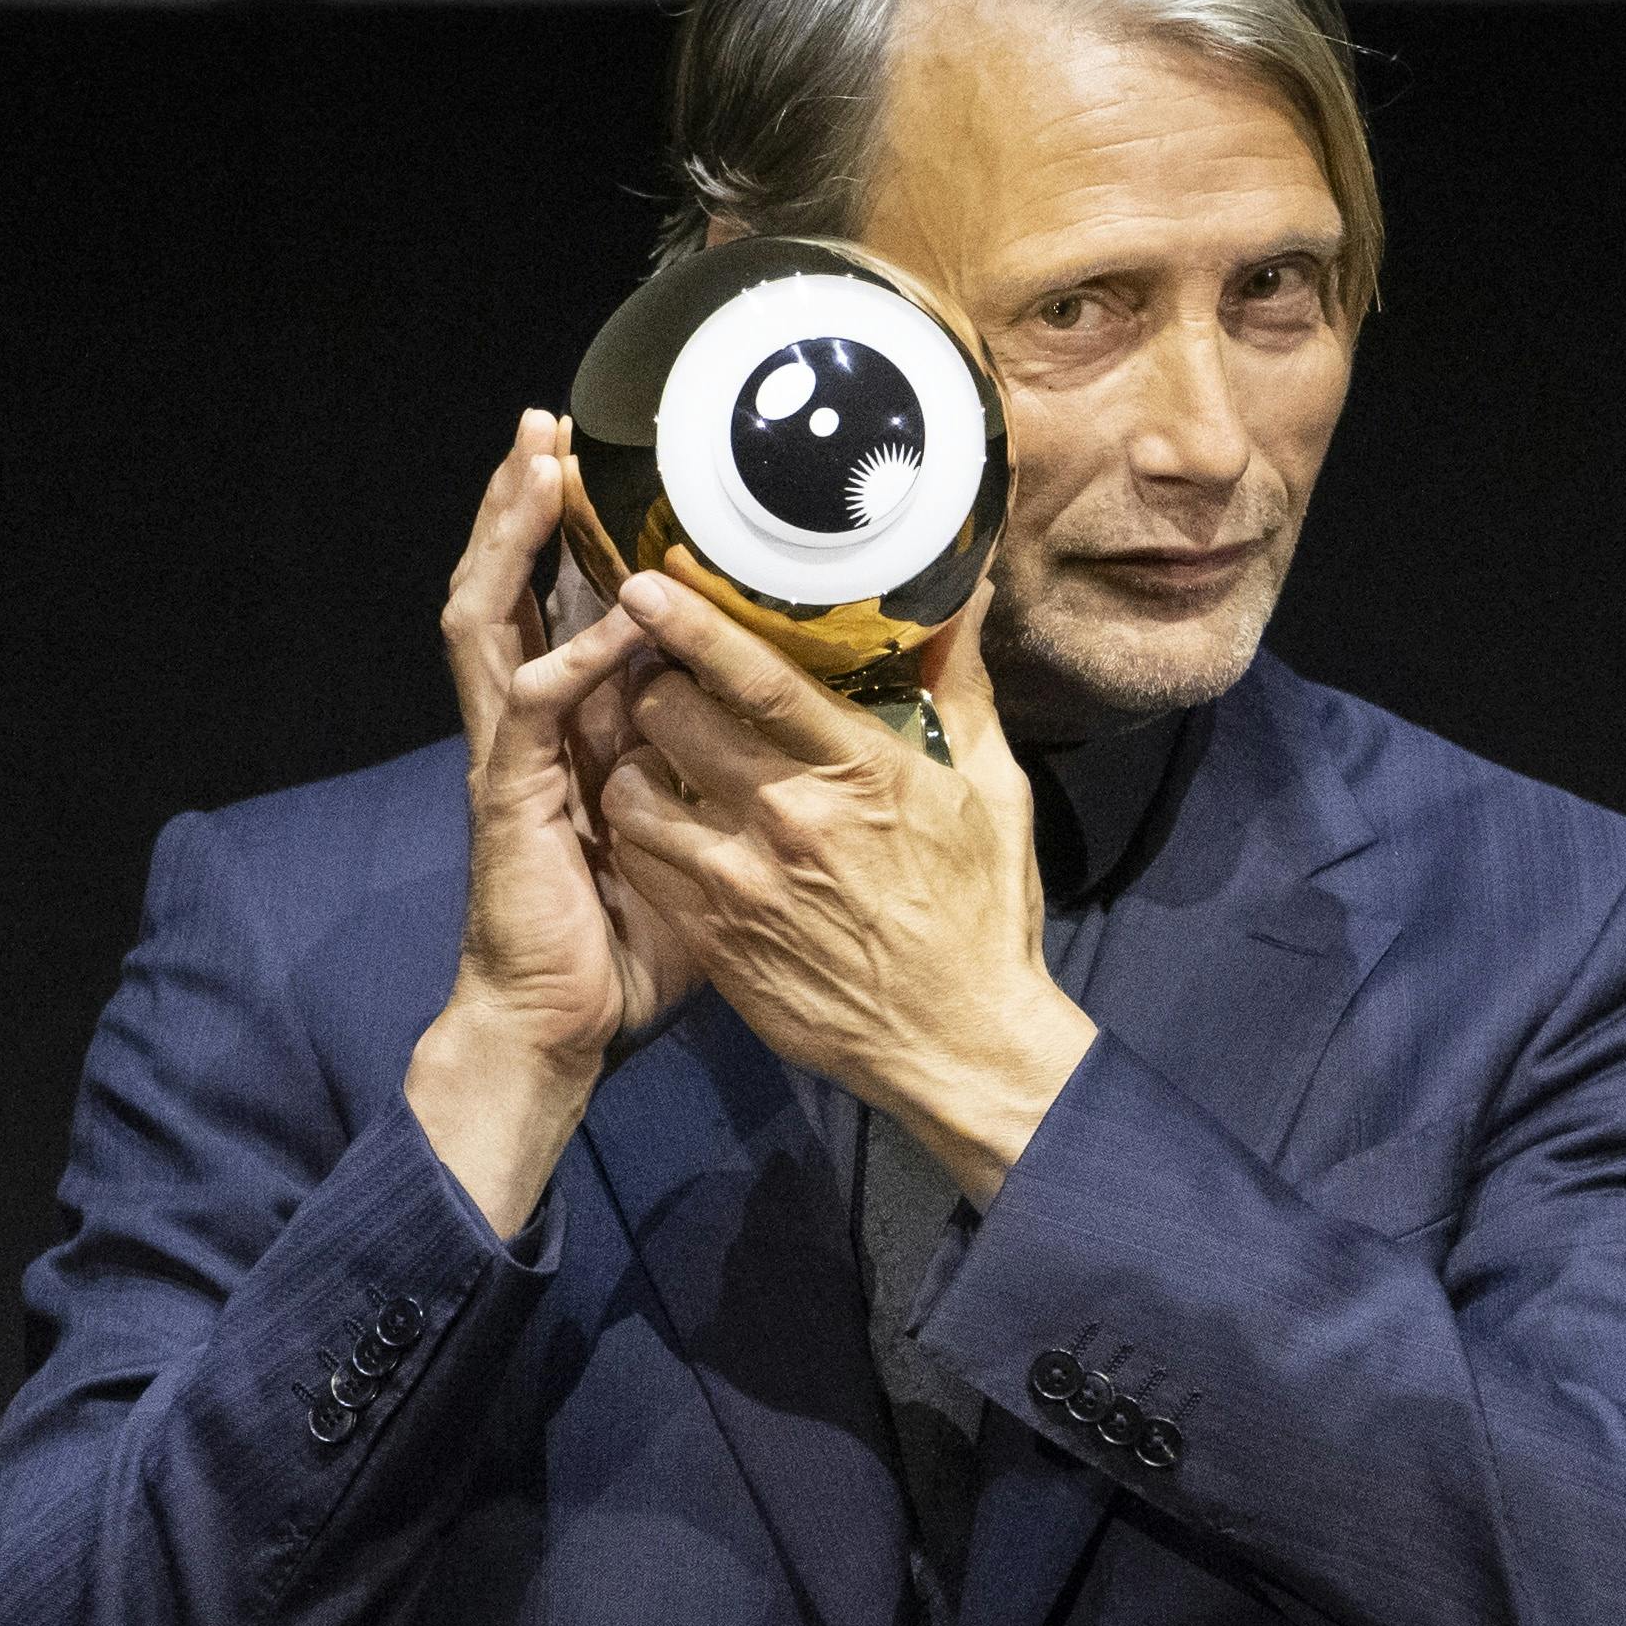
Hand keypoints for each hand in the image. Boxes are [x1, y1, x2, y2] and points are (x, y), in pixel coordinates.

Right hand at [406, 410, 699, 1231]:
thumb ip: (749, 774)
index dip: (577, 537)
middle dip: (523, 507)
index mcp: (579, 725)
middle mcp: (535, 724)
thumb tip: (841, 733)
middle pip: (515, 588)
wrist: (565, 1026)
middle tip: (549, 426)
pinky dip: (553, 664)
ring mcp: (511, 756)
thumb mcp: (713, 838)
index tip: (609, 467)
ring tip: (532, 471)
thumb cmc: (642, 942)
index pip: (569, 604)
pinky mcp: (507, 798)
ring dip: (508, 544)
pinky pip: (522, 713)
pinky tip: (583, 635)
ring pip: (491, 622)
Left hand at [597, 573, 1097, 1204]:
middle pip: (674, 719)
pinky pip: (641, 860)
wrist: (960, 1045)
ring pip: (636, 789)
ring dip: (633, 758)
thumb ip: (961, 687)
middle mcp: (791, 822)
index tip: (649, 580)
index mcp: (863, 773)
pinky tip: (657, 817)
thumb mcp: (992, 792)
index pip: (760, 681)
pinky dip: (637, 827)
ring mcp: (743, 886)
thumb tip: (966, 592)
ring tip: (650, 749)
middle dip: (655, 683)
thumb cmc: (983, 914)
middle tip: (657, 672)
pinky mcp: (715, 939)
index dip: (696, 625)